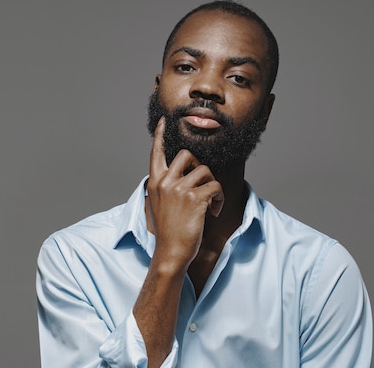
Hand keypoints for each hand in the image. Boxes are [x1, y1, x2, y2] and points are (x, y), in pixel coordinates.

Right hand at [147, 117, 224, 271]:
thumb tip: (186, 173)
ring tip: (209, 204)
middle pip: (187, 155)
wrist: (171, 252)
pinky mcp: (195, 197)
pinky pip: (215, 186)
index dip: (159, 135)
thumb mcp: (159, 204)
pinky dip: (219, 198)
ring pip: (206, 171)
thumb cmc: (169, 231)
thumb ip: (167, 186)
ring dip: (213, 187)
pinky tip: (213, 211)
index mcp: (155, 182)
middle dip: (199, 166)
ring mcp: (179, 188)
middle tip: (202, 184)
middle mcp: (165, 181)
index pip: (156, 152)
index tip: (163, 121)